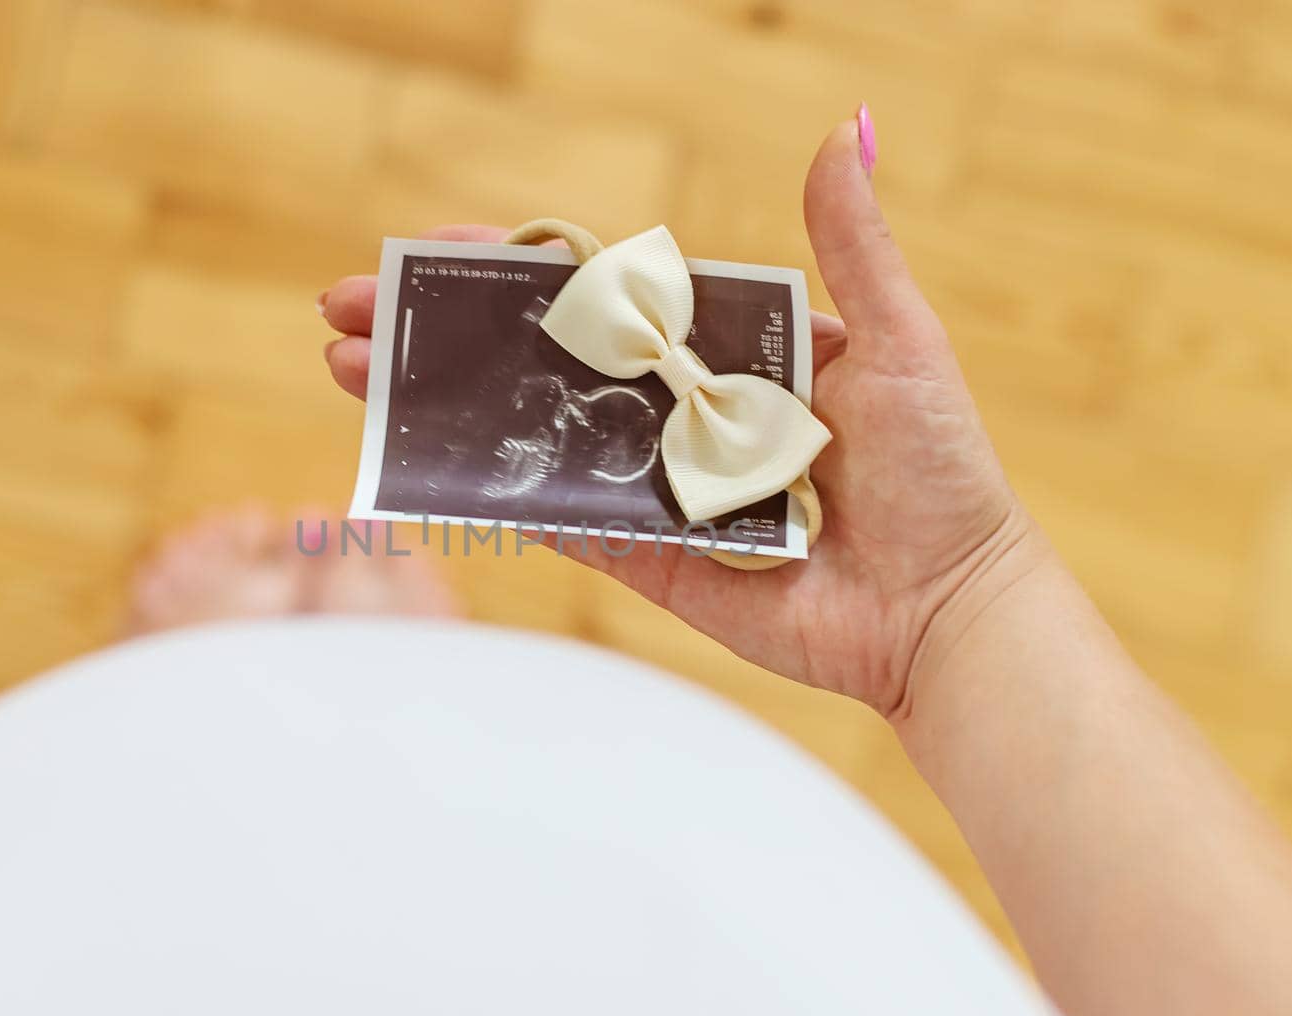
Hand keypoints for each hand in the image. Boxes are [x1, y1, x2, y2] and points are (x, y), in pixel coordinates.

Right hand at [321, 119, 1048, 716]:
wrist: (945, 605)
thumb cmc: (938, 469)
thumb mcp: (898, 340)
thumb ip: (851, 249)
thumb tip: (841, 133)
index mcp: (722, 349)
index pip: (597, 294)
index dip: (511, 269)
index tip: (434, 246)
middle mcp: (675, 412)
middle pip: (538, 360)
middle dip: (440, 333)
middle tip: (345, 313)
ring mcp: (653, 487)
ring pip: (531, 435)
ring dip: (438, 406)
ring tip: (352, 381)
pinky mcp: (649, 560)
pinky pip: (560, 523)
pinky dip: (493, 494)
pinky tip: (418, 464)